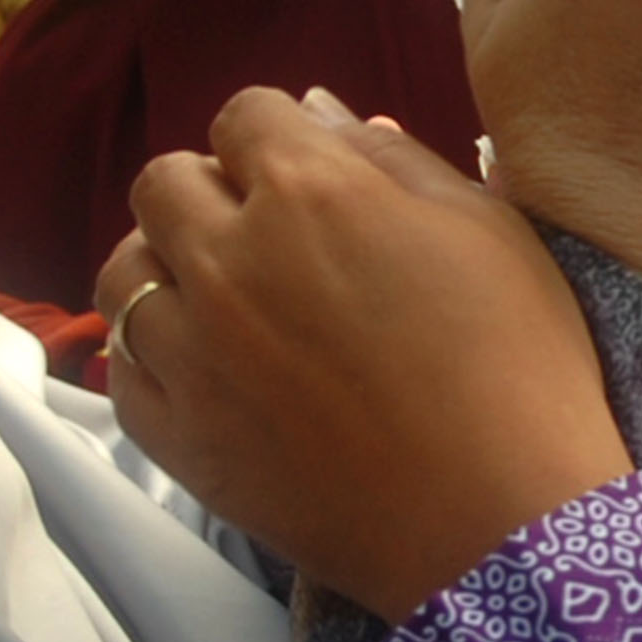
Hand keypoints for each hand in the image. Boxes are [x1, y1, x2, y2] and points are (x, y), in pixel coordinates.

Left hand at [98, 90, 630, 621]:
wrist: (502, 526)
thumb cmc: (519, 369)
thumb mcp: (484, 233)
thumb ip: (395, 159)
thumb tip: (322, 115)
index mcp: (309, 191)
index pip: (245, 116)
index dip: (277, 138)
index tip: (306, 175)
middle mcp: (228, 259)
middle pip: (164, 182)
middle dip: (210, 191)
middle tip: (266, 236)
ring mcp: (192, 352)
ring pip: (123, 272)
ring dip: (162, 265)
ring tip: (218, 297)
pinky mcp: (179, 437)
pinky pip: (121, 370)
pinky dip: (150, 356)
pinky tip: (204, 366)